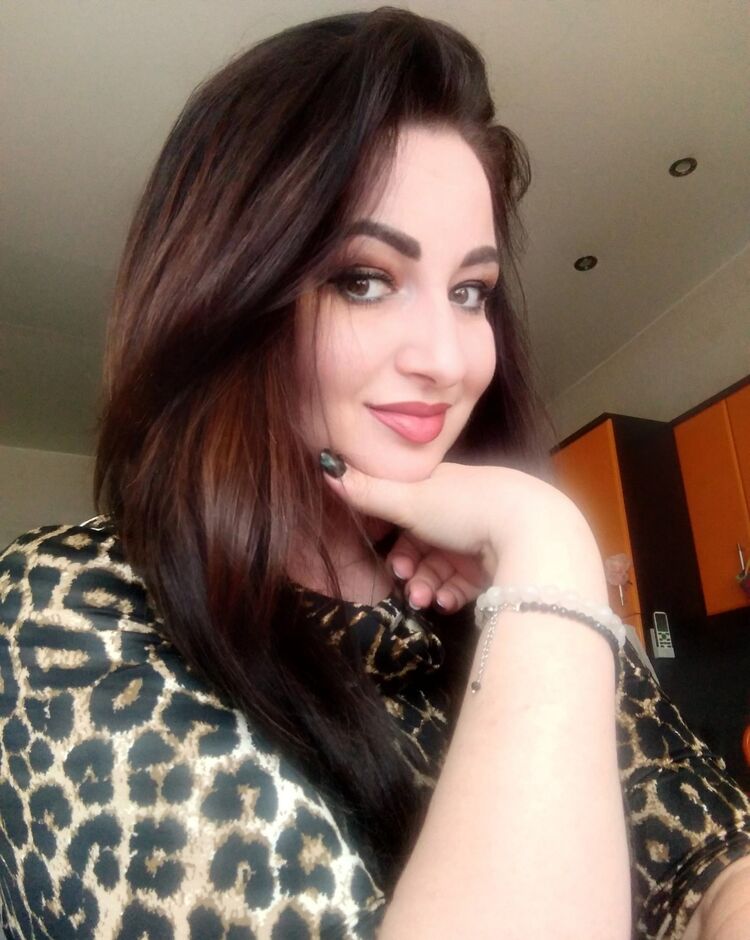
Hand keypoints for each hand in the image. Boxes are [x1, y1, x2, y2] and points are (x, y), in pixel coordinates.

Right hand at [320, 452, 579, 592]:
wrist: (532, 533)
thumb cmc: (464, 507)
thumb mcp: (409, 499)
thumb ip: (366, 491)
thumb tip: (325, 467)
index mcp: (443, 486)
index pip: (407, 506)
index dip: (390, 530)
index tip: (381, 545)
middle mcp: (463, 510)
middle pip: (424, 542)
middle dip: (410, 566)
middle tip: (406, 581)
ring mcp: (483, 539)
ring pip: (443, 567)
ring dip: (427, 586)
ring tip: (426, 600)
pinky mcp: (499, 567)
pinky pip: (466, 584)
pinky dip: (452, 594)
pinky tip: (448, 603)